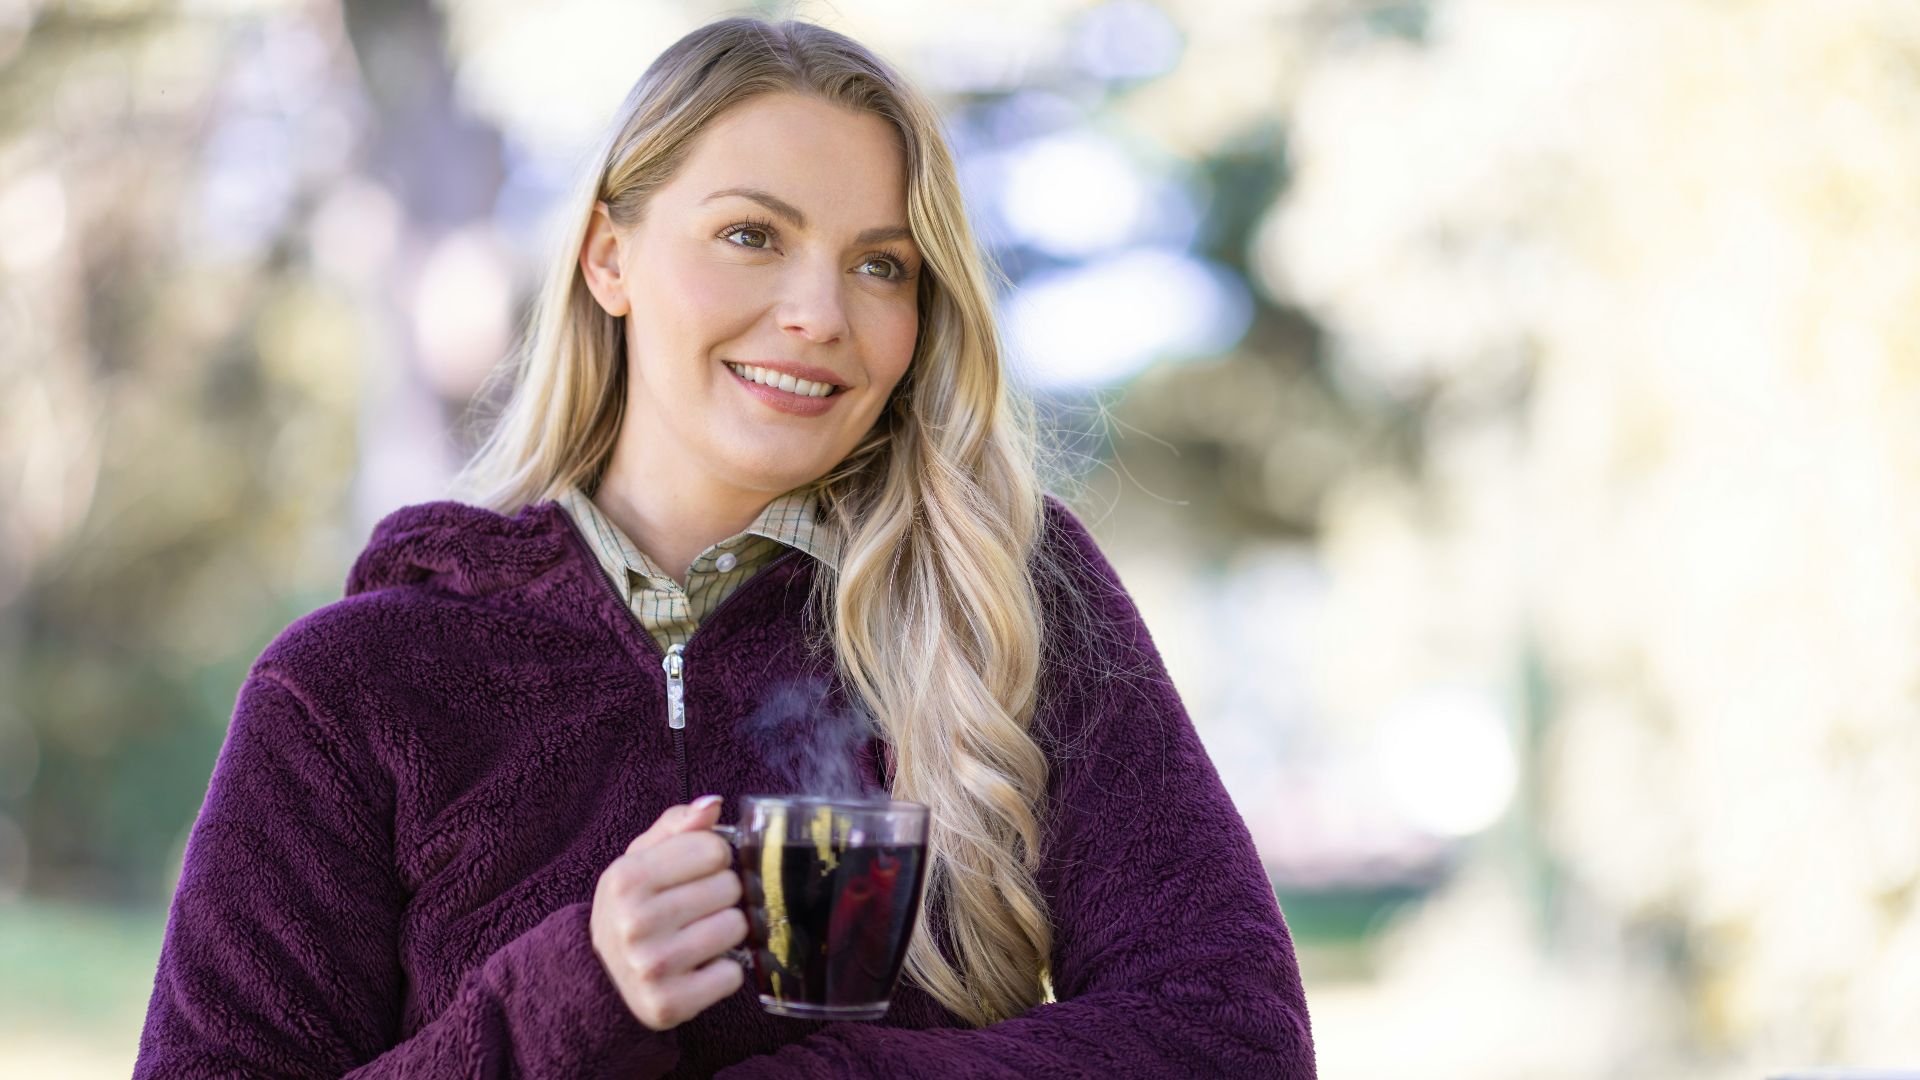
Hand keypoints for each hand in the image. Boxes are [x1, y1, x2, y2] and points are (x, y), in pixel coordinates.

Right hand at [590, 795, 747, 1030]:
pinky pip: (733, 975)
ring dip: (726, 932)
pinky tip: (698, 969)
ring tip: (698, 936)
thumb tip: (712, 804)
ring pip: (736, 928)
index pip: (713, 849)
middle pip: (729, 887)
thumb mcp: (638, 860)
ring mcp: (652, 966)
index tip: (697, 873)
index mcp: (626, 878)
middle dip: (721, 895)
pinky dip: (723, 973)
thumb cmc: (631, 909)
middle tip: (696, 909)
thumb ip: (677, 826)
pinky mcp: (670, 1004)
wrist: (599, 980)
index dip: (713, 859)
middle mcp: (635, 922)